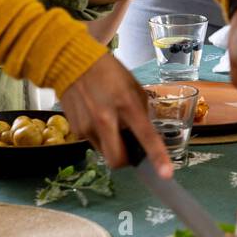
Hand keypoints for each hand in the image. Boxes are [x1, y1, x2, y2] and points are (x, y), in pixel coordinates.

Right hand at [59, 53, 172, 176]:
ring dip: (113, 148)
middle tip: (132, 150)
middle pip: (118, 160)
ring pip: (105, 155)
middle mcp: (105, 119)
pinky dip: (101, 138)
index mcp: (126, 104)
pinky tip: (98, 120)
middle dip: (128, 162)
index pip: (145, 136)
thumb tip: (145, 135)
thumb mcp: (133, 87)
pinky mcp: (74, 129)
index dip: (157, 157)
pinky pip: (93, 144)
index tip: (166, 174)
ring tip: (112, 126)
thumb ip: (140, 112)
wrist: (71, 63)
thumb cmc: (109, 72)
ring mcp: (87, 126)